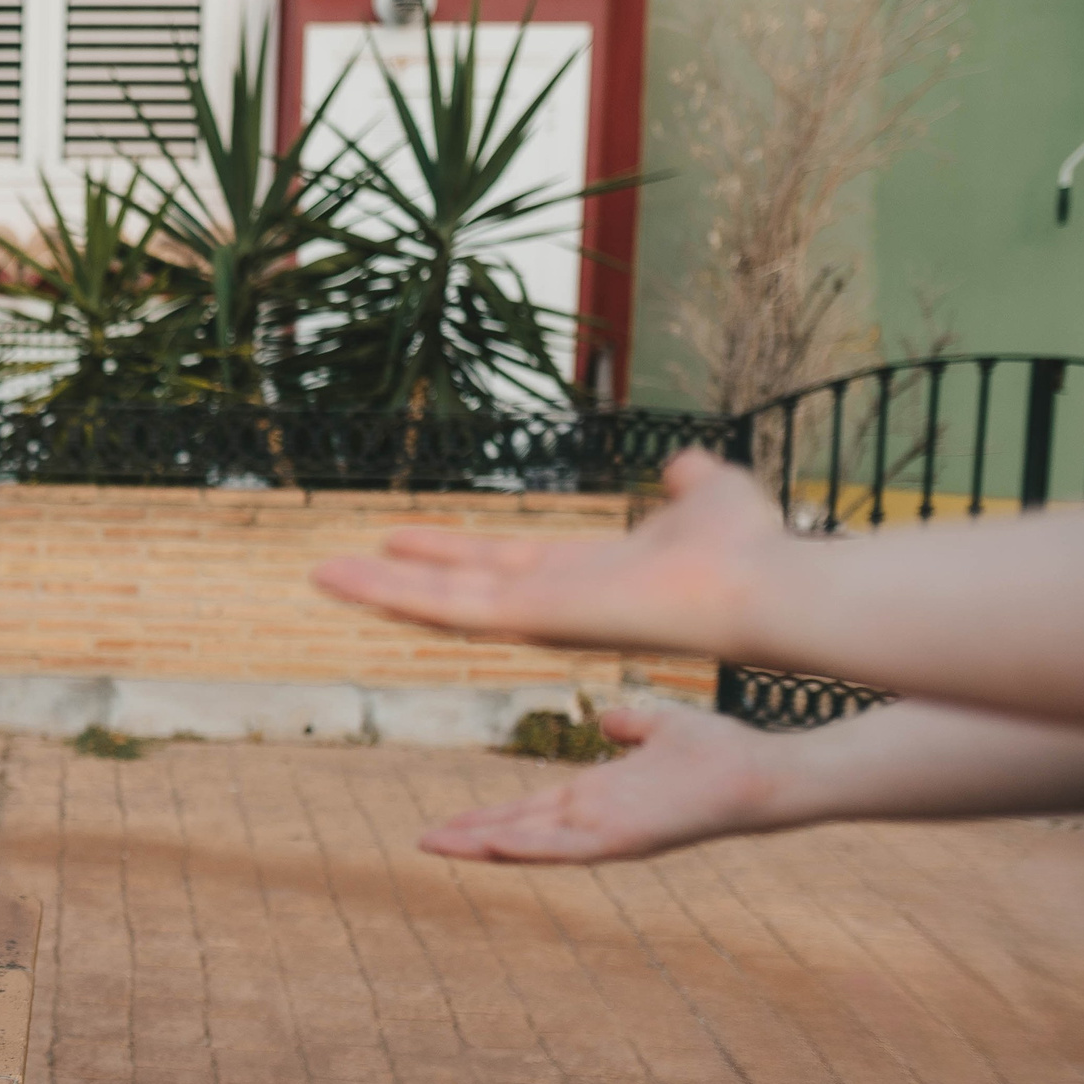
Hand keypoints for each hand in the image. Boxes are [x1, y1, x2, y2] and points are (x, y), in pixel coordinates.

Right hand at [312, 450, 781, 658]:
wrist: (762, 585)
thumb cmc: (751, 551)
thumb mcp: (710, 497)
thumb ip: (690, 485)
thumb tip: (686, 466)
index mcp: (583, 575)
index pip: (499, 564)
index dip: (449, 552)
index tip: (401, 538)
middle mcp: (550, 602)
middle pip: (454, 590)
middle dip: (396, 580)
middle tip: (338, 569)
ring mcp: (536, 615)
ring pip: (439, 604)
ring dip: (377, 589)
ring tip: (321, 574)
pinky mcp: (530, 618)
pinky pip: (448, 607)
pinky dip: (395, 593)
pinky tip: (352, 579)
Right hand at [422, 706, 779, 861]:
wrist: (762, 775)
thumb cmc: (721, 754)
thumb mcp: (663, 730)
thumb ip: (632, 726)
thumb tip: (609, 720)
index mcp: (600, 797)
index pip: (530, 808)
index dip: (489, 814)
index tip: (450, 820)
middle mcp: (596, 819)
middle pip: (519, 829)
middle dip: (470, 836)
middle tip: (423, 841)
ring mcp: (608, 832)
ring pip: (531, 843)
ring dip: (482, 845)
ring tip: (436, 845)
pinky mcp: (625, 839)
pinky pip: (565, 848)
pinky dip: (524, 847)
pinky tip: (488, 844)